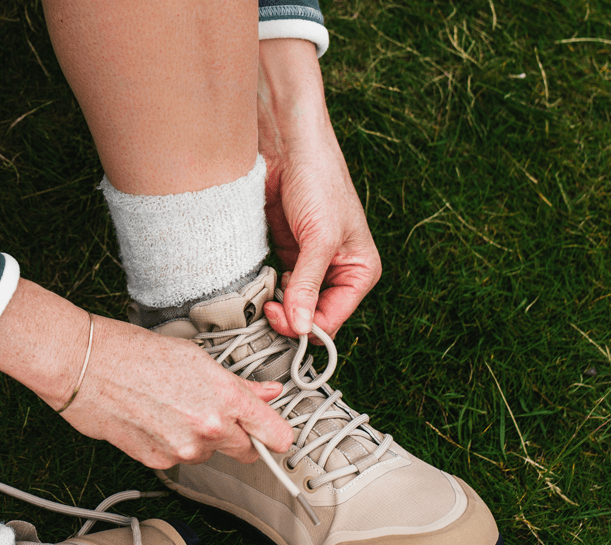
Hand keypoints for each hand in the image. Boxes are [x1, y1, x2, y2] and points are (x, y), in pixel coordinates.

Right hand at [0, 280, 292, 468]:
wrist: (83, 365)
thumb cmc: (134, 352)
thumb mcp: (196, 358)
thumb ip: (238, 385)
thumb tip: (268, 394)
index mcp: (226, 399)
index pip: (278, 436)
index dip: (278, 436)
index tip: (274, 433)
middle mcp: (209, 430)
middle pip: (247, 452)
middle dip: (239, 437)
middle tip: (216, 413)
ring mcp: (183, 450)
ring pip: (210, 454)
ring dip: (201, 438)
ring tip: (172, 406)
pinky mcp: (157, 462)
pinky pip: (179, 458)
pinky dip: (172, 443)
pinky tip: (154, 418)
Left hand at [257, 39, 381, 339]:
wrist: (288, 144)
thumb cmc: (317, 182)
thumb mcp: (318, 238)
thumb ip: (308, 286)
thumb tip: (300, 329)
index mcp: (360, 272)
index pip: (332, 321)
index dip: (305, 327)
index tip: (276, 316)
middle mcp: (338, 275)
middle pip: (310, 319)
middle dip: (288, 320)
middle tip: (265, 309)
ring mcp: (310, 267)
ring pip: (291, 308)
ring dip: (274, 308)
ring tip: (259, 296)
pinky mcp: (287, 257)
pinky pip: (275, 289)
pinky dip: (264, 292)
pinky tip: (255, 284)